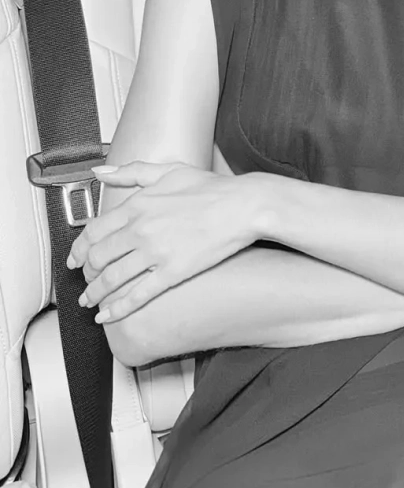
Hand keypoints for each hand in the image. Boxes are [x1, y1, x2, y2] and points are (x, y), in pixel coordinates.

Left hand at [67, 161, 256, 322]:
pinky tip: (107, 316)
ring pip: (112, 279)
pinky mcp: (172, 273)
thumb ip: (132, 172)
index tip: (76, 258)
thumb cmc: (212, 188)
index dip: (79, 249)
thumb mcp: (169, 171)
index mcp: (138, 204)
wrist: (244, 205)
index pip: (94, 230)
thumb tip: (100, 172)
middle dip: (86, 273)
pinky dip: (117, 309)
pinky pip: (137, 295)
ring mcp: (155, 253)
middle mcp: (141, 229)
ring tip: (90, 301)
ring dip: (95, 294)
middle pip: (98, 257)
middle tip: (84, 280)